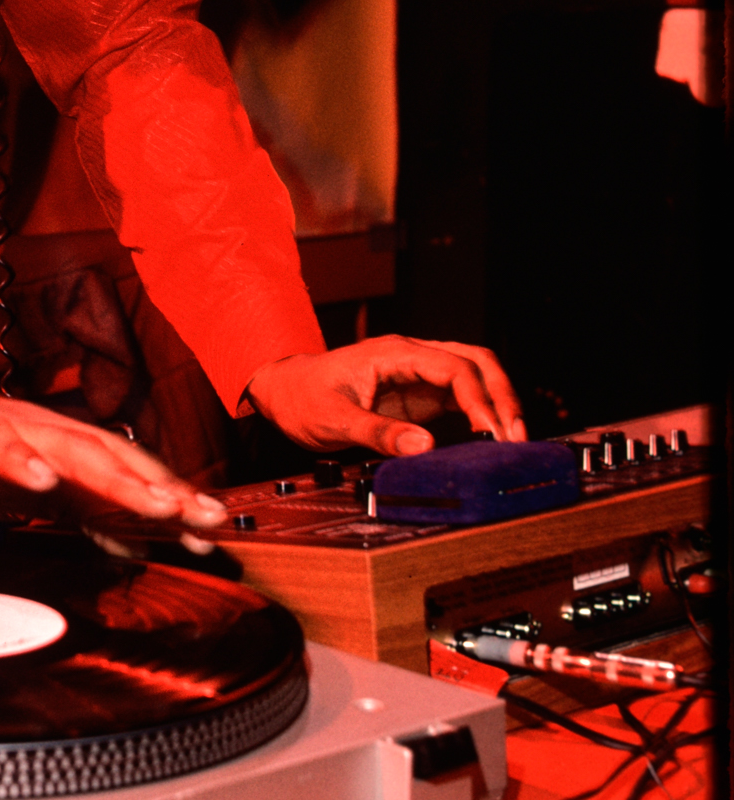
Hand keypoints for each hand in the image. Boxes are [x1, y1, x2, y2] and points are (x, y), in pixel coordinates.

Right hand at [0, 353, 228, 547]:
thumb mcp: (28, 495)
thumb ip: (77, 514)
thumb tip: (131, 548)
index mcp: (65, 451)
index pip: (130, 474)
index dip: (173, 500)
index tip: (215, 531)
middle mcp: (47, 434)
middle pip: (116, 459)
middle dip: (164, 489)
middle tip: (206, 517)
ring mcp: (9, 431)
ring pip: (71, 451)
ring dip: (116, 478)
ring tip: (154, 503)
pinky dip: (21, 462)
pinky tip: (41, 481)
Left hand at [242, 336, 525, 460]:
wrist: (284, 392)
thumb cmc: (303, 398)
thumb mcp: (334, 420)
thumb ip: (378, 433)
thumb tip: (424, 445)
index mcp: (395, 353)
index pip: (453, 366)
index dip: (479, 399)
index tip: (492, 432)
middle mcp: (413, 357)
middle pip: (476, 362)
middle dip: (502, 396)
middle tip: (516, 437)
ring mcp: (419, 374)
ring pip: (475, 374)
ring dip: (497, 402)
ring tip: (513, 439)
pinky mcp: (420, 394)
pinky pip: (462, 396)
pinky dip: (482, 413)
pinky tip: (491, 438)